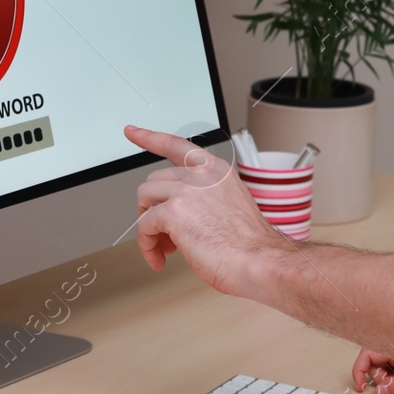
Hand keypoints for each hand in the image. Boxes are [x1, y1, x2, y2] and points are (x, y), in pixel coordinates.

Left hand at [124, 125, 293, 297]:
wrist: (259, 262)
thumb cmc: (250, 246)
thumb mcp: (230, 207)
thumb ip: (204, 199)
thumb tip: (178, 212)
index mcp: (217, 171)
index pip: (176, 145)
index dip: (150, 137)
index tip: (134, 131)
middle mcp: (202, 175)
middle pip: (155, 180)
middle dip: (153, 208)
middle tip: (166, 234)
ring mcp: (187, 190)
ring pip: (144, 198)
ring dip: (148, 226)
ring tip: (165, 247)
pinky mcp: (174, 211)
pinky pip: (143, 225)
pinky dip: (147, 245)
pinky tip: (160, 258)